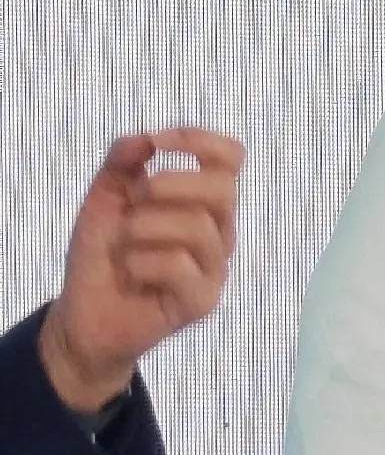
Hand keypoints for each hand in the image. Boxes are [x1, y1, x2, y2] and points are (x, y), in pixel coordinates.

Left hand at [37, 128, 245, 412]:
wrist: (83, 315)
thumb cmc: (103, 255)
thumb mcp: (105, 198)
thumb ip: (123, 163)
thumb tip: (146, 138)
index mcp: (204, 203)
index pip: (231, 158)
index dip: (198, 140)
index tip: (158, 142)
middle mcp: (219, 232)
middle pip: (222, 188)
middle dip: (168, 184)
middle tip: (133, 198)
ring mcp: (214, 268)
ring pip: (197, 226)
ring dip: (144, 225)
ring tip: (124, 241)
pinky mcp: (201, 301)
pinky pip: (179, 265)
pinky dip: (141, 261)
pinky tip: (130, 271)